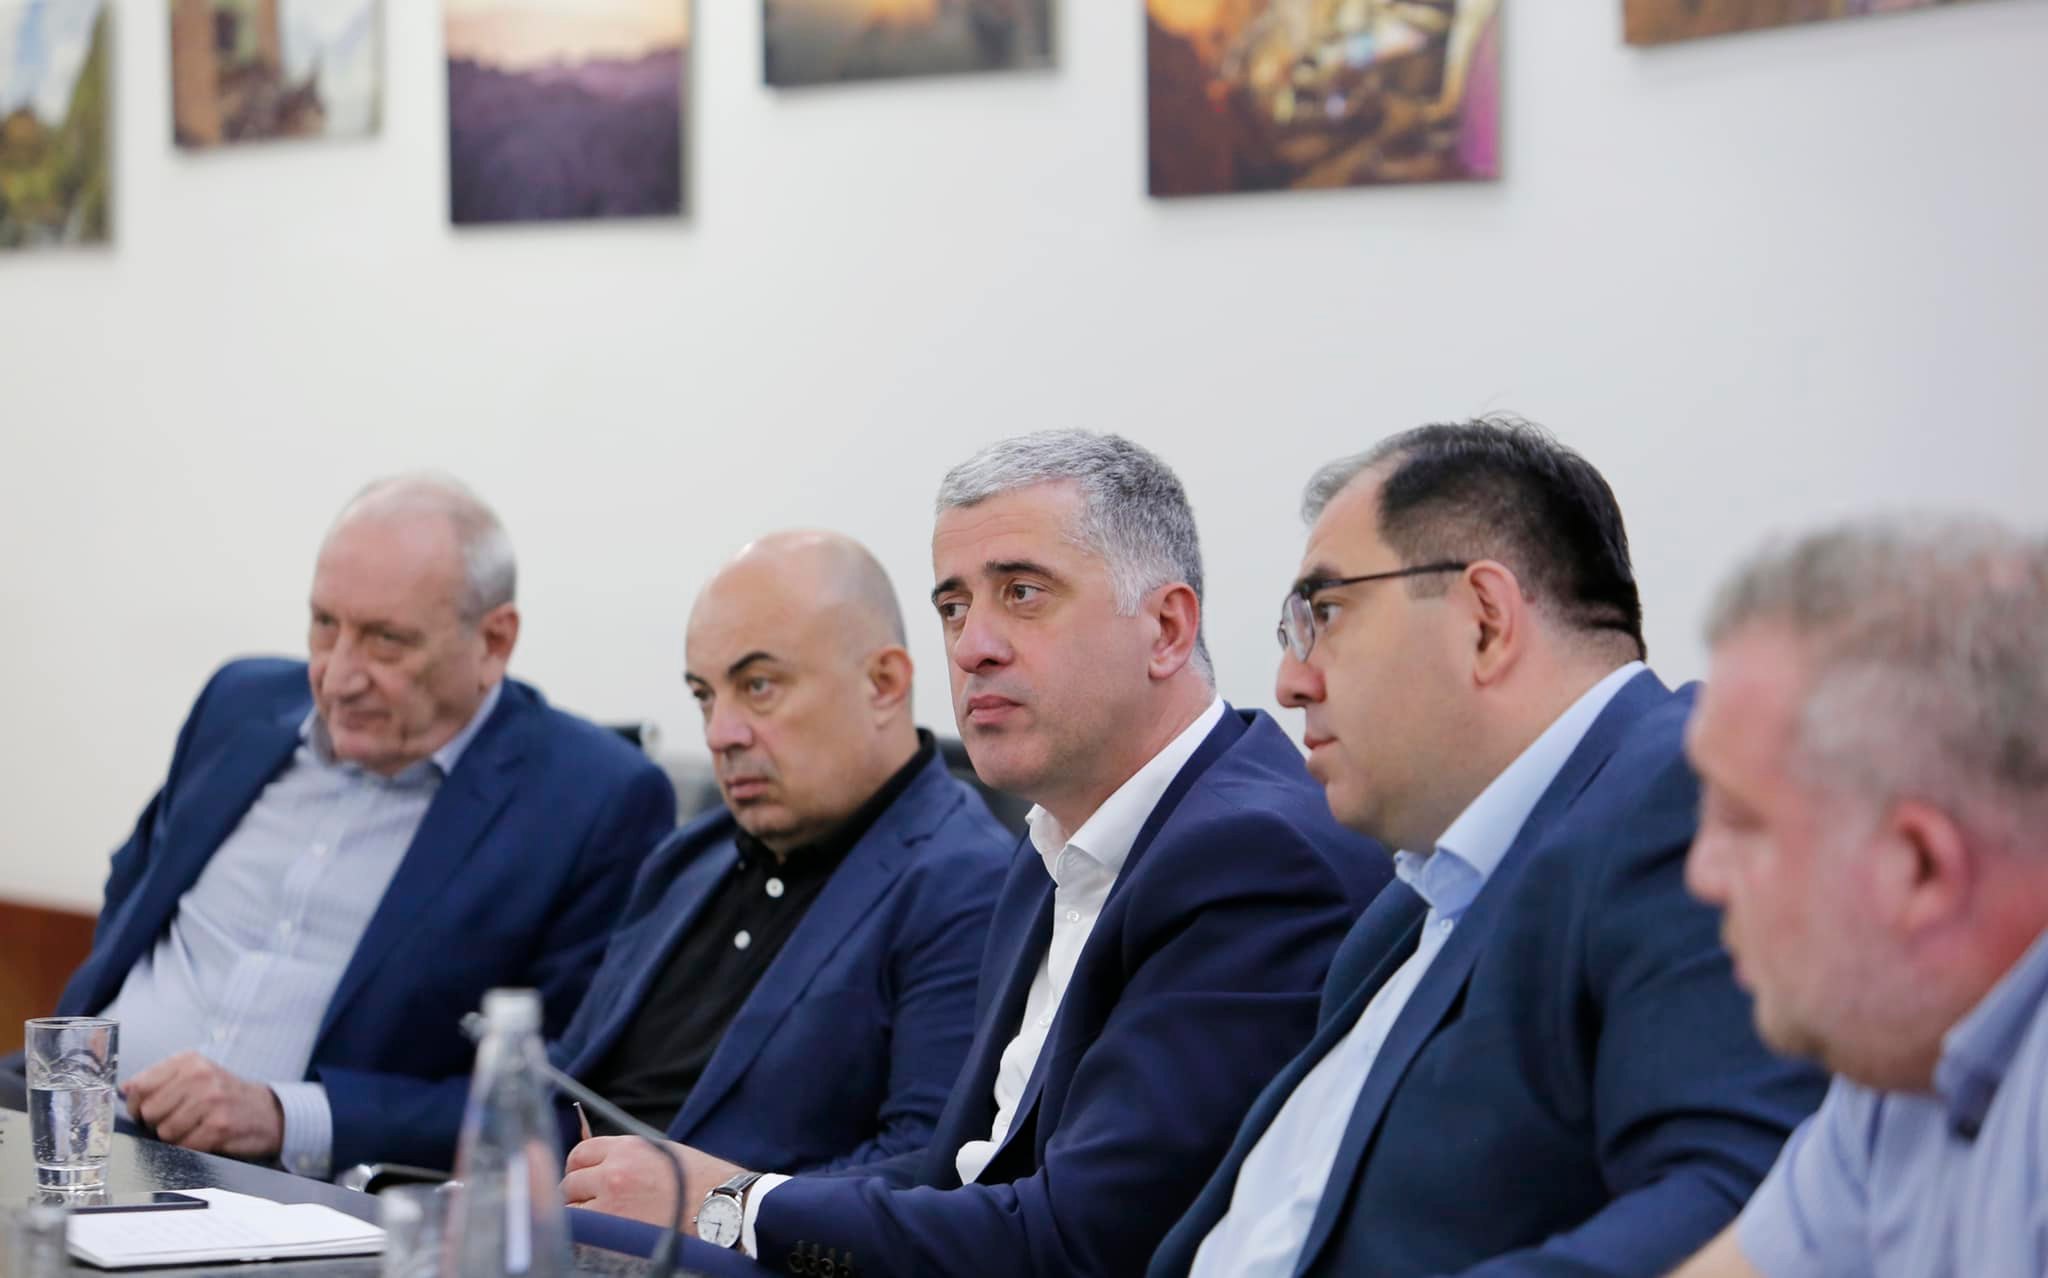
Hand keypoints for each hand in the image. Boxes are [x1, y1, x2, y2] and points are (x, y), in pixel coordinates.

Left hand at [122, 1052, 283, 1158]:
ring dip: (177, 1137)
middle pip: (149, 1112)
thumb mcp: (197, 1075)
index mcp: (189, 1061)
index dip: (137, 1105)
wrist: (269, 1112)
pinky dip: (192, 1147)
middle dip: (158, 1123)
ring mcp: (211, 1100)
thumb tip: (125, 1090)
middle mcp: (200, 1076)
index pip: (140, 1086)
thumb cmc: (226, 1096)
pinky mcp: (219, 1126)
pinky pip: (184, 1146)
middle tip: (179, 1119)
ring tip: (196, 1127)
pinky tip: (207, 1137)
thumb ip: (160, 1080)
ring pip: (164, 1132)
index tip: (147, 1110)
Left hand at [560, 1136, 743, 1234]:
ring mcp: (612, 1203)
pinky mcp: (615, 1231)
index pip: (580, 1153)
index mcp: (628, 1147)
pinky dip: (587, 1235)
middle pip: (570, 1182)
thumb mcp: (662, 1153)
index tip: (585, 1180)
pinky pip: (582, 1233)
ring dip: (581, 1215)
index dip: (580, 1168)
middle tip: (594, 1205)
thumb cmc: (700, 1181)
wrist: (724, 1207)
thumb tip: (597, 1165)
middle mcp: (614, 1171)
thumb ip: (627, 1155)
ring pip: (571, 1209)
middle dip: (578, 1194)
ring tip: (604, 1222)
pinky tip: (605, 1235)